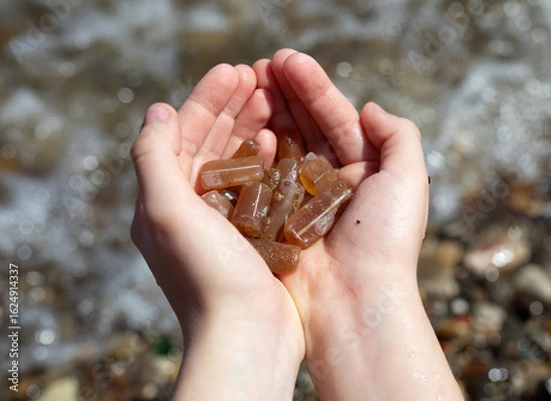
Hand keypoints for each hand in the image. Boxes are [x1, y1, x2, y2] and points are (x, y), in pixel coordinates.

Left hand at [130, 64, 303, 399]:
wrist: (247, 336)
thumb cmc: (206, 275)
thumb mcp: (165, 211)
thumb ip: (153, 157)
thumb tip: (157, 110)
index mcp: (164, 200)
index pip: (182, 134)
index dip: (206, 99)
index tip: (234, 71)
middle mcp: (190, 209)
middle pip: (211, 143)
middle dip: (233, 107)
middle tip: (259, 76)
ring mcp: (224, 222)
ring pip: (237, 160)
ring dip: (252, 127)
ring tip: (274, 100)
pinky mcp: (254, 235)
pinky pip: (260, 186)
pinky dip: (269, 159)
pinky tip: (282, 141)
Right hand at [254, 49, 462, 399]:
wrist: (354, 302)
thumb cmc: (386, 241)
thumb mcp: (408, 180)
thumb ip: (398, 136)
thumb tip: (369, 107)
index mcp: (365, 170)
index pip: (336, 117)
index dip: (312, 86)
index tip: (286, 60)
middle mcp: (332, 182)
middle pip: (306, 126)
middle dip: (285, 93)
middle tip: (260, 64)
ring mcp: (301, 199)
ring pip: (282, 146)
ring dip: (267, 114)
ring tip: (248, 83)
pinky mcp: (276, 218)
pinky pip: (264, 178)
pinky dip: (255, 152)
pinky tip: (245, 127)